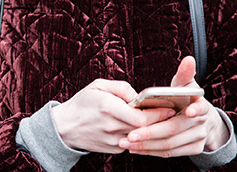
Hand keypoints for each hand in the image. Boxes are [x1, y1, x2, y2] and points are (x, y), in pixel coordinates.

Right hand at [51, 79, 175, 152]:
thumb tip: (140, 96)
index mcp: (108, 108)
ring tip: (158, 119)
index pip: (142, 117)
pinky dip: (139, 134)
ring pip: (141, 136)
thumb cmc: (82, 103)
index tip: (170, 107)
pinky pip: (133, 141)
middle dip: (160, 121)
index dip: (160, 113)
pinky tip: (141, 127)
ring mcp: (113, 141)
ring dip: (152, 129)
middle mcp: (112, 127)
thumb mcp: (98, 86)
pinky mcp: (114, 150)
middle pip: (145, 129)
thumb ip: (121, 88)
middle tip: (171, 113)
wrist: (64, 127)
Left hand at [118, 56, 229, 156]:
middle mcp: (202, 124)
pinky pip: (169, 153)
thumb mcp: (185, 85)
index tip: (188, 111)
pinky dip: (150, 151)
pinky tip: (135, 148)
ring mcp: (198, 139)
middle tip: (130, 135)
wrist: (201, 121)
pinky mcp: (193, 150)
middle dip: (150, 133)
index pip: (200, 108)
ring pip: (169, 145)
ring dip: (146, 145)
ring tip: (126, 142)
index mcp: (201, 106)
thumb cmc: (186, 99)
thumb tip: (188, 59)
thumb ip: (184, 74)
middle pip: (174, 130)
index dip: (195, 110)